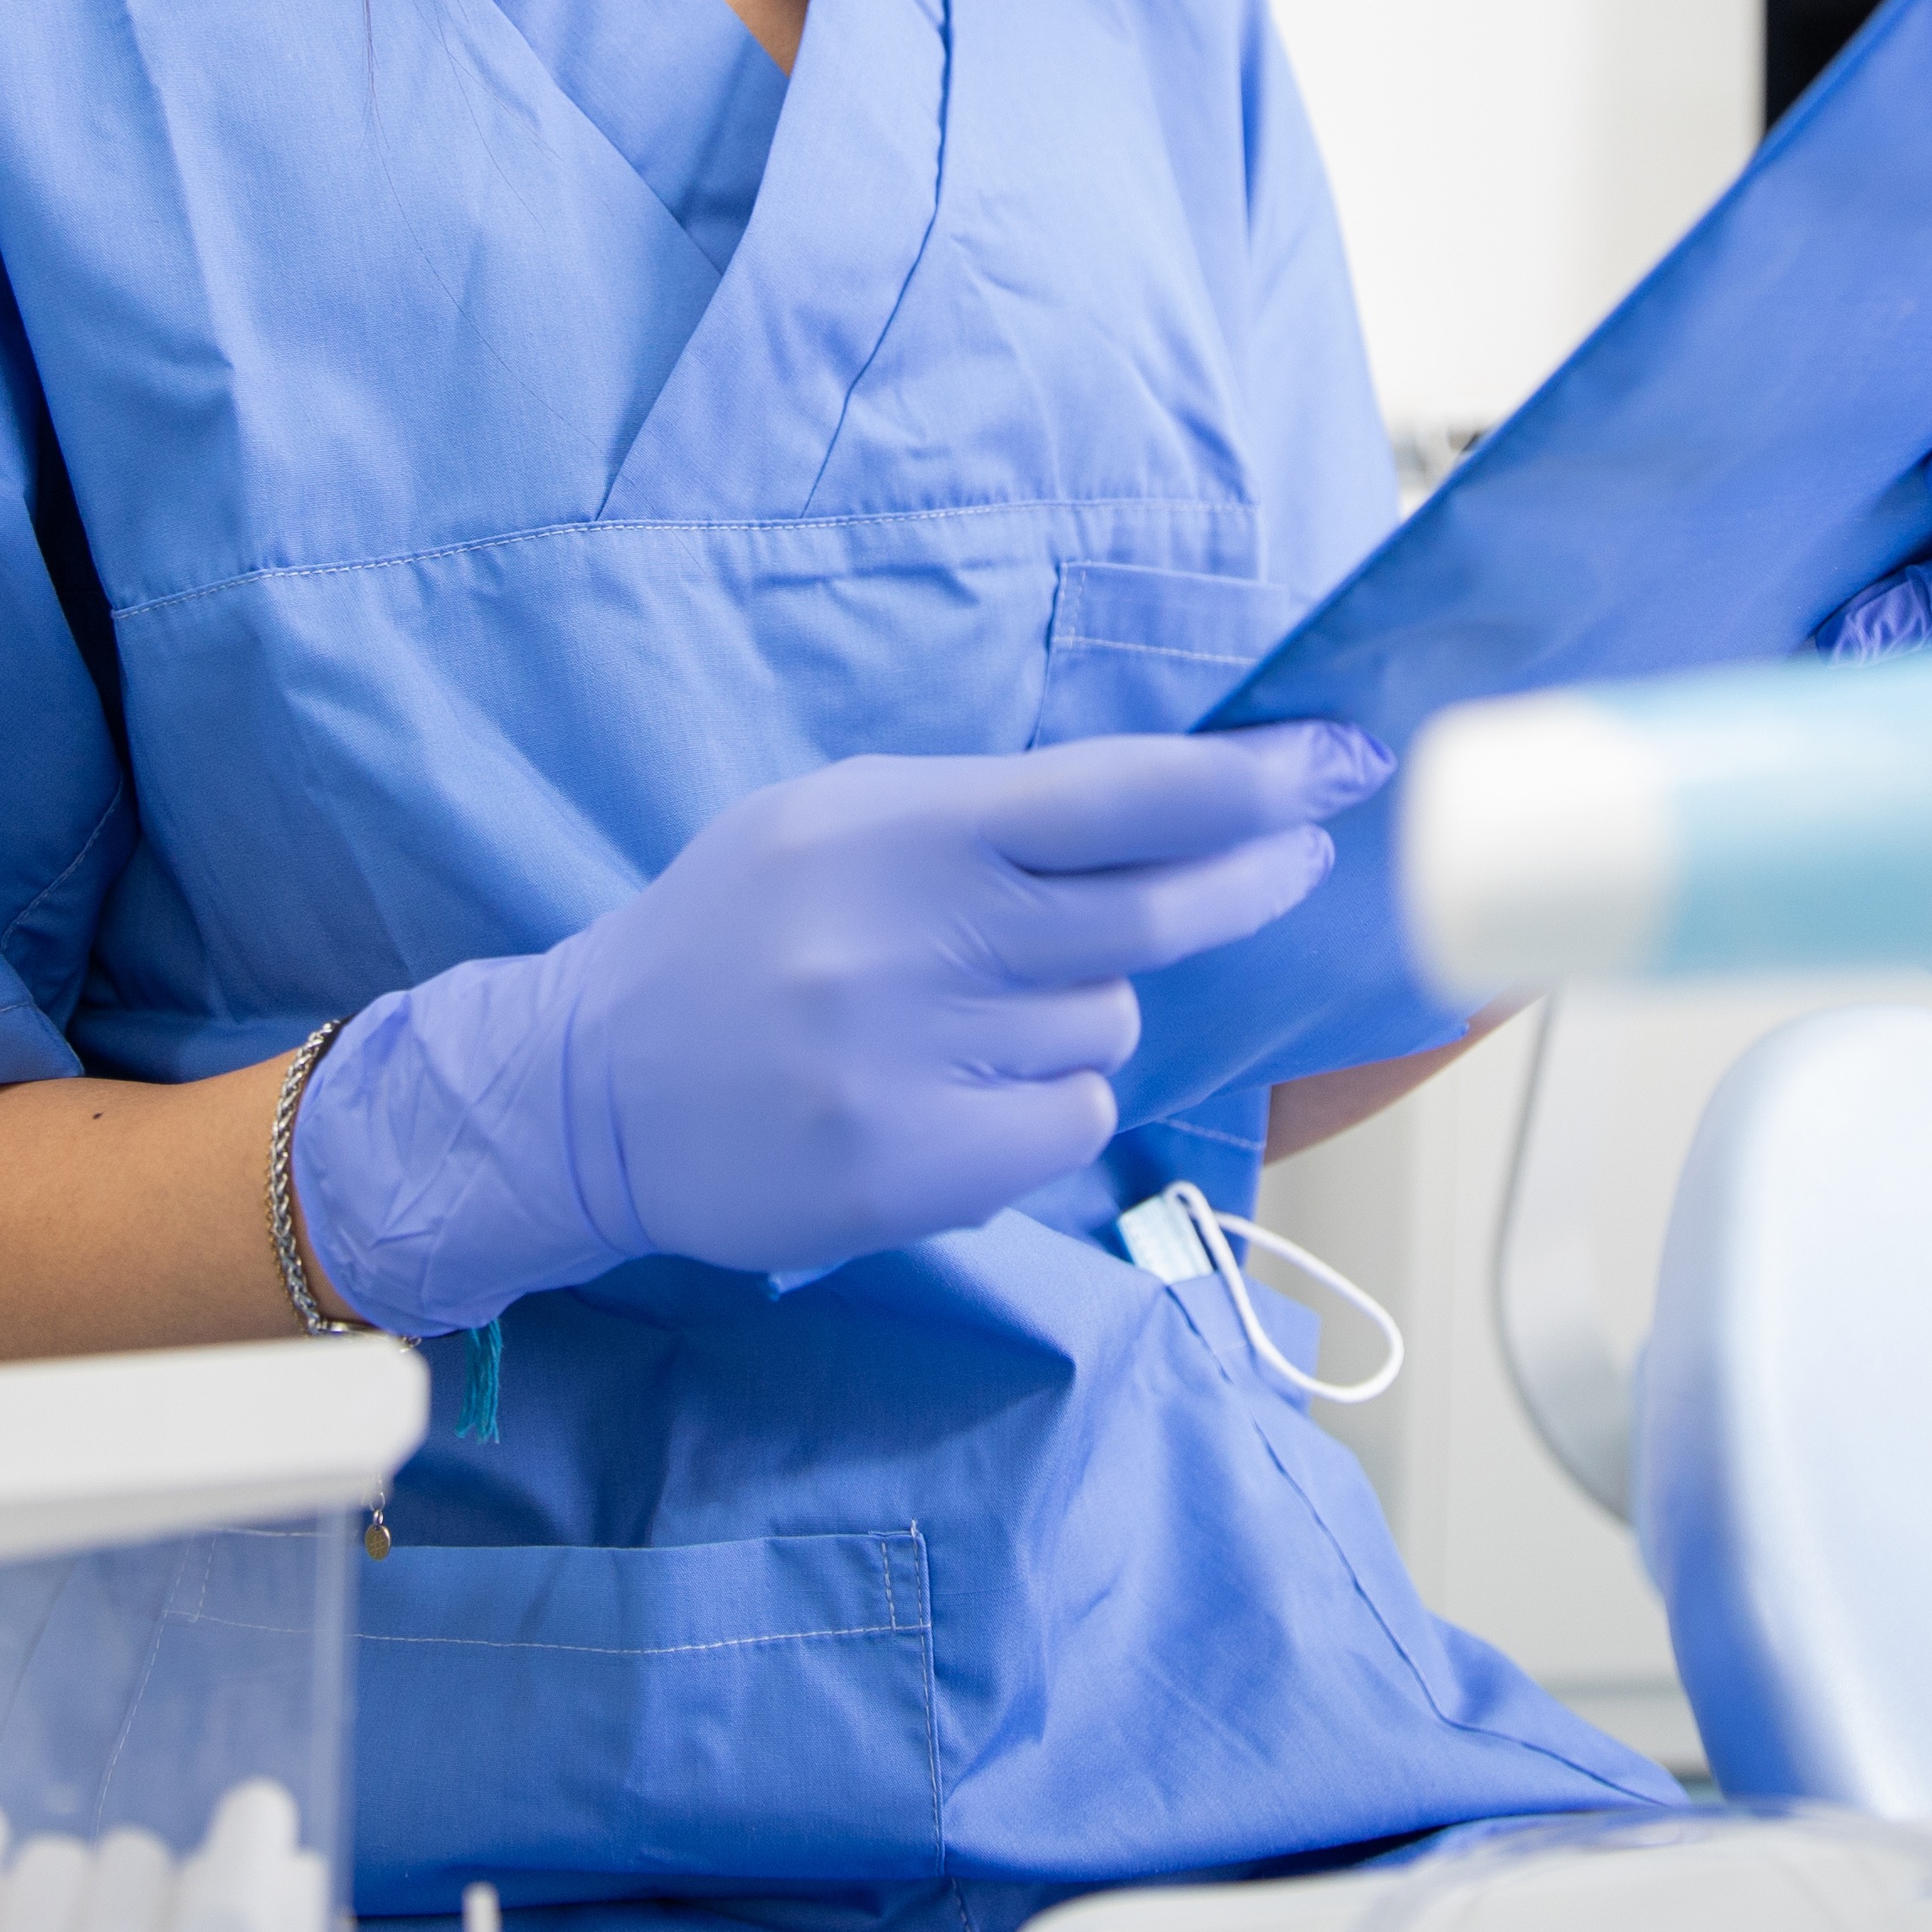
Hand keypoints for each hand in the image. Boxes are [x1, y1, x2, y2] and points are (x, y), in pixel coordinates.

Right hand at [291, 722, 1388, 1330]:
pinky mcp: (915, 1169)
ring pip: (1109, 1017)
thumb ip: (990, 817)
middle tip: (1301, 854)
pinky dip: (1049, 1099)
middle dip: (1252, 874)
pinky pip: (1070, 1115)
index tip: (1341, 763)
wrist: (590, 1088)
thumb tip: (1177, 802)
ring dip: (1087, 1005)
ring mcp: (913, 1058)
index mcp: (901, 824)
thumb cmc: (740, 934)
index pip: (1117, 793)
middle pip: (1153, 909)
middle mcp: (912, 934)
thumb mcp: (845, 821)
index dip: (1247, 779)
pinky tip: (963, 1089)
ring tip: (977, 1009)